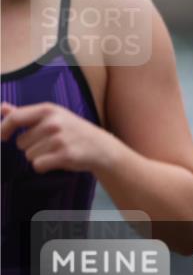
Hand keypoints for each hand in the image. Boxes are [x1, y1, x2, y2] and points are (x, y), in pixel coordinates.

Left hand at [0, 101, 120, 173]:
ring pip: (29, 155)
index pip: (15, 118)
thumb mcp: (52, 116)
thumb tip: (2, 108)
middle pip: (20, 143)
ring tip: (57, 150)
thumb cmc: (73, 131)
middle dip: (31, 146)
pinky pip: (38, 165)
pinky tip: (58, 160)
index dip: (3, 129)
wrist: (101, 147)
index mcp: (49, 110)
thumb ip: (25, 113)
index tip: (3, 137)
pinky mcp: (64, 155)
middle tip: (51, 143)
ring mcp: (59, 139)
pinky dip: (44, 166)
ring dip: (40, 156)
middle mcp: (53, 123)